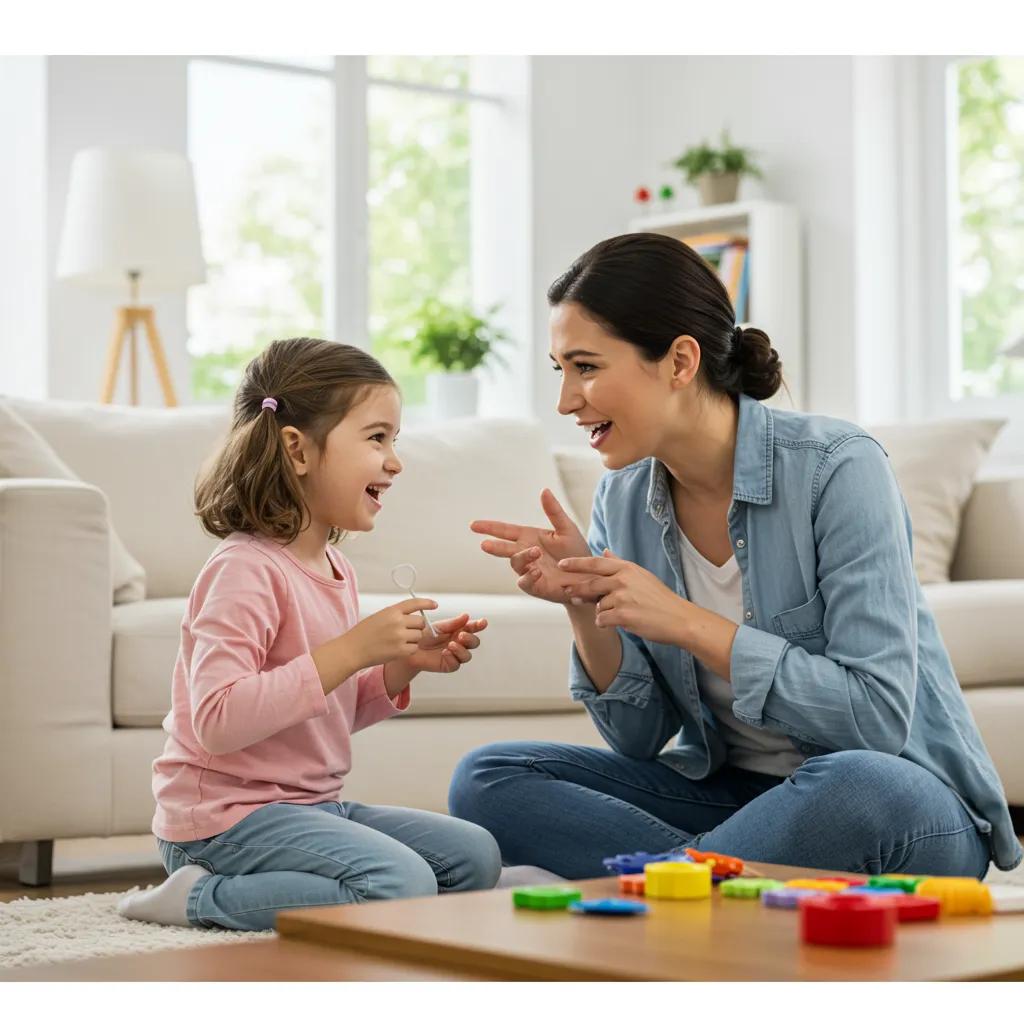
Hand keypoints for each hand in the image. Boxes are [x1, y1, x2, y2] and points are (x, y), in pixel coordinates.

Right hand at [347, 597, 438, 668]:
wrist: (351, 650)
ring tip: (397, 642)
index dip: (426, 603)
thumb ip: (395, 615)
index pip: (414, 603)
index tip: (434, 604)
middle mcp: (397, 621)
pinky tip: (397, 650)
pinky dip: (409, 650)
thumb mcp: (379, 617)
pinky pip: (414, 648)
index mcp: (391, 611)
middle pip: (420, 622)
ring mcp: (399, 636)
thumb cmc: (363, 634)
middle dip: (416, 627)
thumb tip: (413, 618)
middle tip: (405, 633)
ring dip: (412, 639)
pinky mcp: (400, 651)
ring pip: (418, 636)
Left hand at [405, 613, 488, 673]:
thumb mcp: (438, 626)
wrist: (411, 646)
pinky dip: (452, 657)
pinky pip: (456, 664)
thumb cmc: (425, 635)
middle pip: (474, 643)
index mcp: (459, 631)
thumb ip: (453, 623)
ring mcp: (455, 655)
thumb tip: (467, 616)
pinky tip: (445, 652)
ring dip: (461, 649)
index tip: (483, 622)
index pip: (473, 628)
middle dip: (470, 638)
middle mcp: (460, 643)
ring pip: (467, 656)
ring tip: (451, 644)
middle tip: (461, 635)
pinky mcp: (448, 665)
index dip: (479, 625)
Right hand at [470, 488, 593, 603]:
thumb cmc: (576, 551)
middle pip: (505, 548)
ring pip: (516, 563)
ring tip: (535, 551)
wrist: (590, 575)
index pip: (504, 531)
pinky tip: (537, 570)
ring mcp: (529, 570)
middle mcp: (526, 554)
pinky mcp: (536, 586)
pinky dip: (528, 576)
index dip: (489, 527)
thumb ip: (554, 511)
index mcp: (529, 537)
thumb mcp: (566, 528)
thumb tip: (544, 490)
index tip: (473, 525)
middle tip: (485, 544)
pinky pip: (525, 581)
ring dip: (523, 556)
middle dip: (494, 546)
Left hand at [558, 548, 689, 644]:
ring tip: (618, 614)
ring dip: (602, 612)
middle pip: (590, 583)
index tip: (561, 564)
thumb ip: (619, 563)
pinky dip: (606, 623)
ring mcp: (623, 597)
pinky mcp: (624, 615)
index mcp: (627, 568)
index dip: (576, 563)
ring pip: (597, 605)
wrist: (678, 619)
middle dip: (577, 589)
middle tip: (567, 593)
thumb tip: (605, 550)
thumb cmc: (659, 598)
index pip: (596, 562)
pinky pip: (602, 619)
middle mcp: (623, 580)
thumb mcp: (641, 575)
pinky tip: (618, 623)